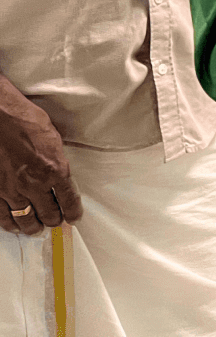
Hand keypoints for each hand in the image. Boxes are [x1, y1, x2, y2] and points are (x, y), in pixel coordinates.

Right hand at [0, 82, 82, 237]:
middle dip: (54, 220)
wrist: (1, 119)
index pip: (69, 200)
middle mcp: (35, 184)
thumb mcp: (53, 140)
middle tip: (55, 223)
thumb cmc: (27, 122)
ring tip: (36, 229)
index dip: (73, 212)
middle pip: (48, 213)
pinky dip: (9, 223)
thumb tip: (59, 174)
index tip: (74, 218)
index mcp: (55, 170)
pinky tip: (13, 226)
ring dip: (32, 226)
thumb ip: (57, 161)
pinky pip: (2, 215)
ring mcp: (13, 190)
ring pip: (25, 218)